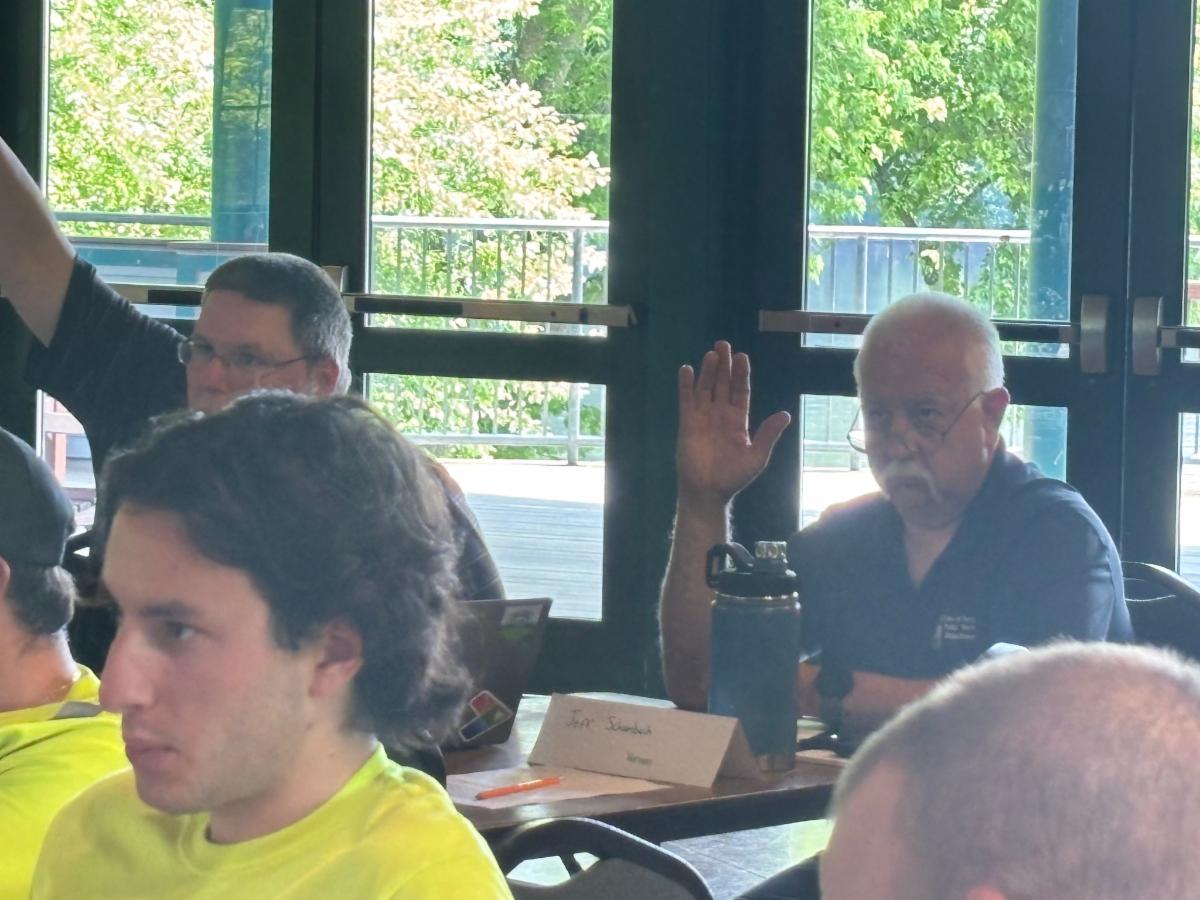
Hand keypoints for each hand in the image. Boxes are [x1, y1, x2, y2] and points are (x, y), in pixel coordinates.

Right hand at [676, 341, 790, 507]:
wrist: (708, 492)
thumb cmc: (733, 477)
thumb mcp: (756, 456)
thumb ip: (768, 434)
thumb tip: (785, 414)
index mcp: (738, 421)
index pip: (741, 391)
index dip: (741, 374)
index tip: (741, 357)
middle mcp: (720, 415)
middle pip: (723, 384)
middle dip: (724, 365)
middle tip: (723, 344)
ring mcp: (703, 418)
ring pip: (705, 388)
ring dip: (708, 371)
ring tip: (711, 354)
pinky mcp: (687, 424)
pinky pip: (686, 401)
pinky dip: (686, 385)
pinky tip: (686, 369)